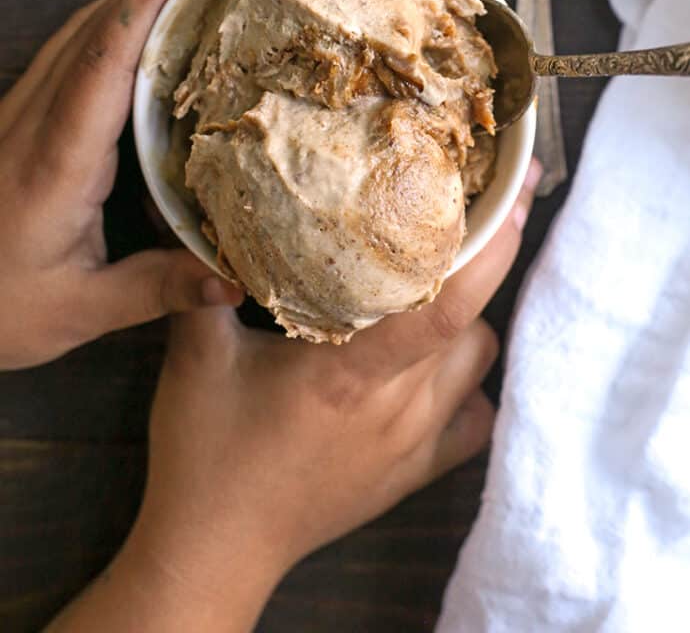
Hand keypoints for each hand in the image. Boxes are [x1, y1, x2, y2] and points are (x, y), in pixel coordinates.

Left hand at [0, 0, 241, 369]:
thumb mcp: (77, 310)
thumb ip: (157, 289)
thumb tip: (235, 279)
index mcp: (56, 159)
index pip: (105, 58)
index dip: (149, 1)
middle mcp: (36, 121)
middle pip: (94, 24)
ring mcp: (22, 114)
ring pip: (79, 30)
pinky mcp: (21, 121)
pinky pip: (70, 51)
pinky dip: (111, 21)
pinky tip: (141, 24)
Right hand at [46, 161, 539, 632]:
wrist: (215, 549)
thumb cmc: (203, 454)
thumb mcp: (194, 357)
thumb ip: (203, 282)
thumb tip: (210, 218)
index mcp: (349, 373)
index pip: (447, 304)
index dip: (490, 247)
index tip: (514, 194)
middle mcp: (397, 407)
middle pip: (473, 323)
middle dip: (482, 263)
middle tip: (467, 213)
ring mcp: (413, 443)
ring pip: (477, 362)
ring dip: (467, 318)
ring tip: (435, 281)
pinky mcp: (415, 472)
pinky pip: (473, 416)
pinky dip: (468, 380)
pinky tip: (436, 361)